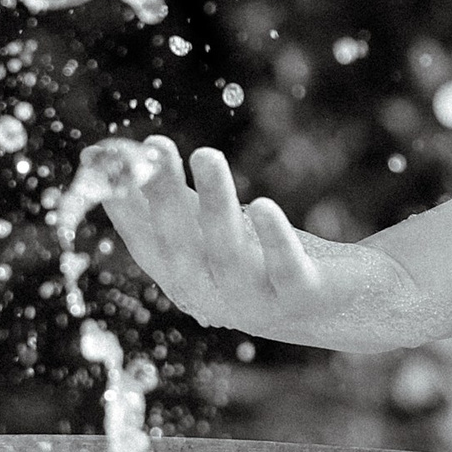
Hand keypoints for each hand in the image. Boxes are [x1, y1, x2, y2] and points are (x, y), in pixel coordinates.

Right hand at [85, 139, 428, 350]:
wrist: (348, 304)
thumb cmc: (266, 260)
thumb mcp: (211, 227)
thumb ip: (166, 196)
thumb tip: (106, 154)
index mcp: (184, 279)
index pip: (143, 240)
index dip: (121, 202)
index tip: (102, 157)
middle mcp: (212, 297)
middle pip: (179, 246)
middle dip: (163, 196)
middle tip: (154, 147)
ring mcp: (256, 301)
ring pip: (226, 254)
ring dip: (214, 204)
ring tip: (206, 154)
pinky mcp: (302, 295)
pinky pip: (285, 269)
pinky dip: (274, 239)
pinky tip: (264, 206)